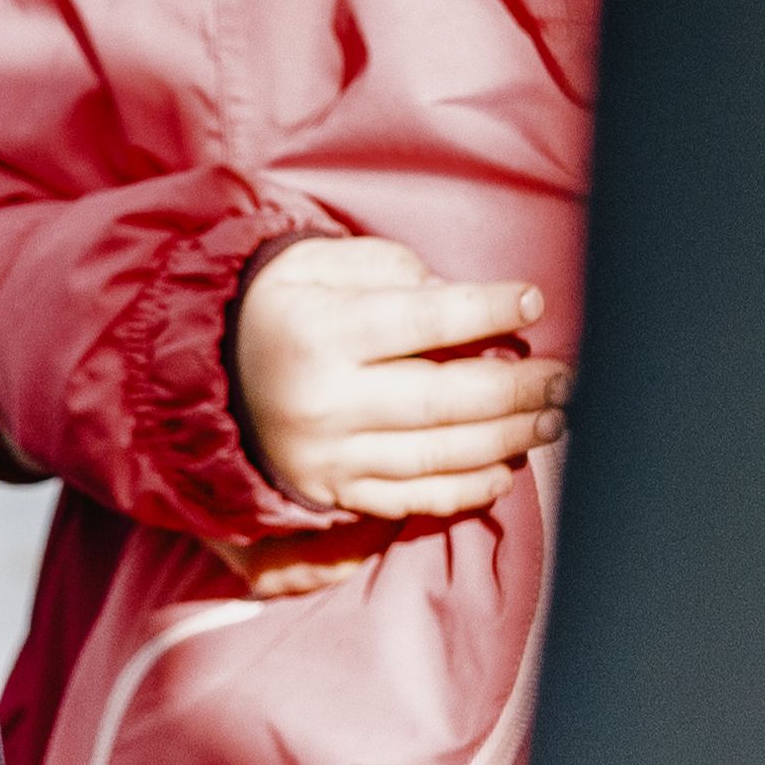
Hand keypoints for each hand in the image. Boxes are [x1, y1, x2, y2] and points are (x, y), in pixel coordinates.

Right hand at [231, 231, 560, 527]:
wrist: (201, 373)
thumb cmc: (279, 306)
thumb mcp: (319, 264)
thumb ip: (393, 274)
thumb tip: (462, 306)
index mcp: (323, 332)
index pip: (427, 320)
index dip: (489, 310)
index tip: (534, 301)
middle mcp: (325, 400)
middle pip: (445, 399)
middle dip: (517, 388)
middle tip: (563, 378)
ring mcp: (328, 455)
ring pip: (437, 456)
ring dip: (506, 440)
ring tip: (551, 420)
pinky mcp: (331, 492)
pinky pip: (410, 500)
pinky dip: (464, 489)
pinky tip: (505, 468)